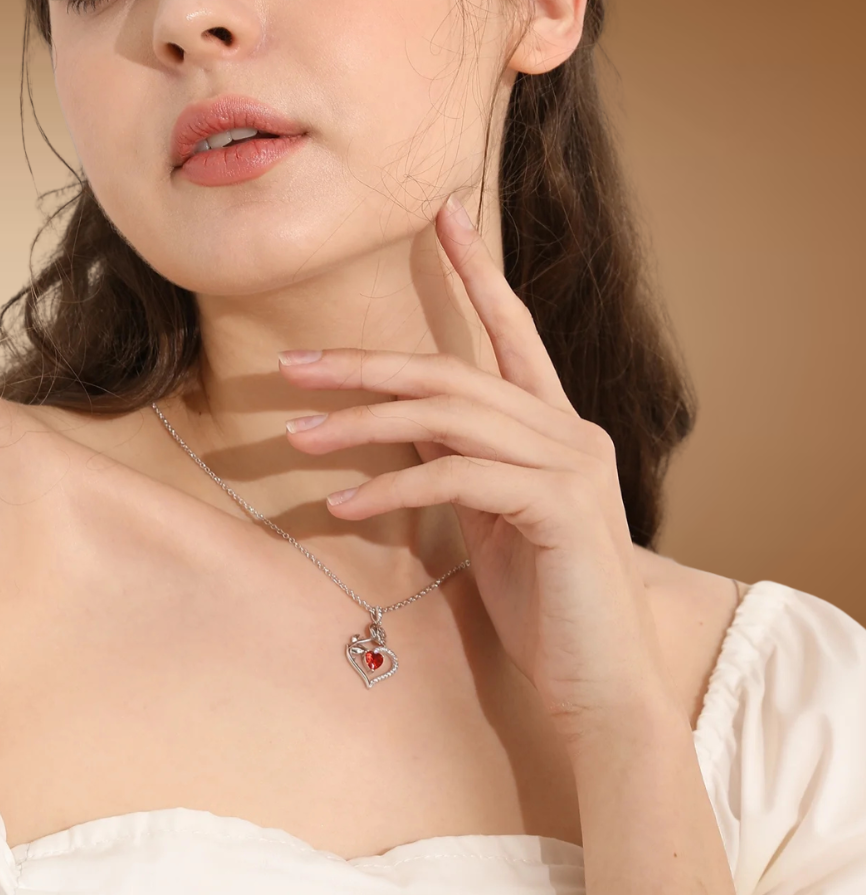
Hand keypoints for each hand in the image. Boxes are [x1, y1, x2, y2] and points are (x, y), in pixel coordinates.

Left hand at [278, 194, 678, 742]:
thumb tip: (403, 419)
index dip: (476, 271)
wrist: (600, 680)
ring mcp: (569, 464)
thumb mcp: (489, 513)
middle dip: (368, 363)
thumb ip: (458, 457)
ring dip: (365, 422)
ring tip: (299, 435)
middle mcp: (569, 430)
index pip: (513, 330)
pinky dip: (394, 485)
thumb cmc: (543, 596)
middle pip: (454, 371)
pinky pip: (457, 475)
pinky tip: (342, 504)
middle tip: (295, 364)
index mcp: (554, 424)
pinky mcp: (557, 506)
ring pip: (449, 416)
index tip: (443, 214)